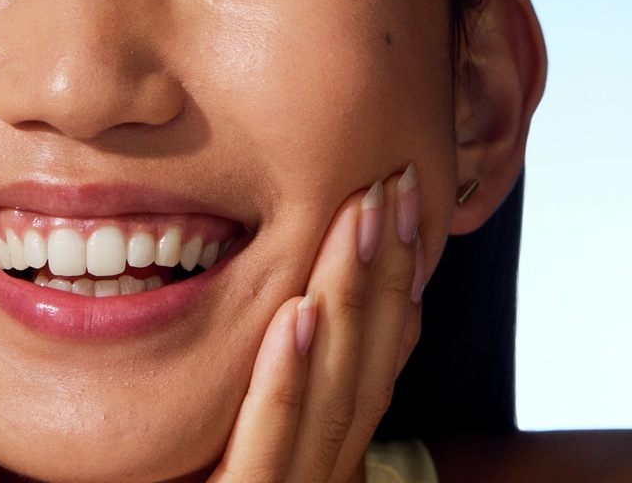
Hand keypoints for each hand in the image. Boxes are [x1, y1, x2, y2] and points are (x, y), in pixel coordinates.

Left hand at [210, 164, 423, 482]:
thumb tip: (296, 314)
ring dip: (348, 297)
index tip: (395, 208)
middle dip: (384, 268)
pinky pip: (264, 451)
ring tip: (362, 217)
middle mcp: (317, 475)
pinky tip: (297, 314)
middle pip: (362, 363)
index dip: (390, 280)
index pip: (368, 358)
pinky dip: (284, 381)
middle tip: (396, 184)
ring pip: (329, 393)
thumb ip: (272, 395)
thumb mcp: (241, 445)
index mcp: (317, 451)